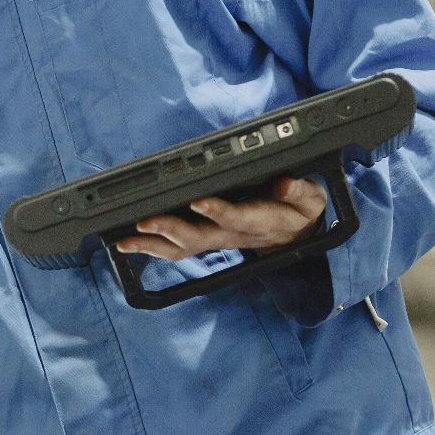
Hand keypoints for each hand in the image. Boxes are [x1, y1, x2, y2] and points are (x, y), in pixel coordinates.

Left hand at [114, 175, 326, 261]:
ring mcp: (216, 239)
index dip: (217, 211)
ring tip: (124, 240)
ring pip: (181, 248)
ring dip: (152, 244)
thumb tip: (285, 184)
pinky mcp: (206, 239)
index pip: (235, 217)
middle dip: (170, 230)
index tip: (198, 200)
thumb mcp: (310, 198)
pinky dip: (150, 247)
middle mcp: (231, 234)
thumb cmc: (299, 211)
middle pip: (198, 238)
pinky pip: (176, 249)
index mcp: (259, 221)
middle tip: (144, 220)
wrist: (295, 233)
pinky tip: (127, 244)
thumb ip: (300, 191)